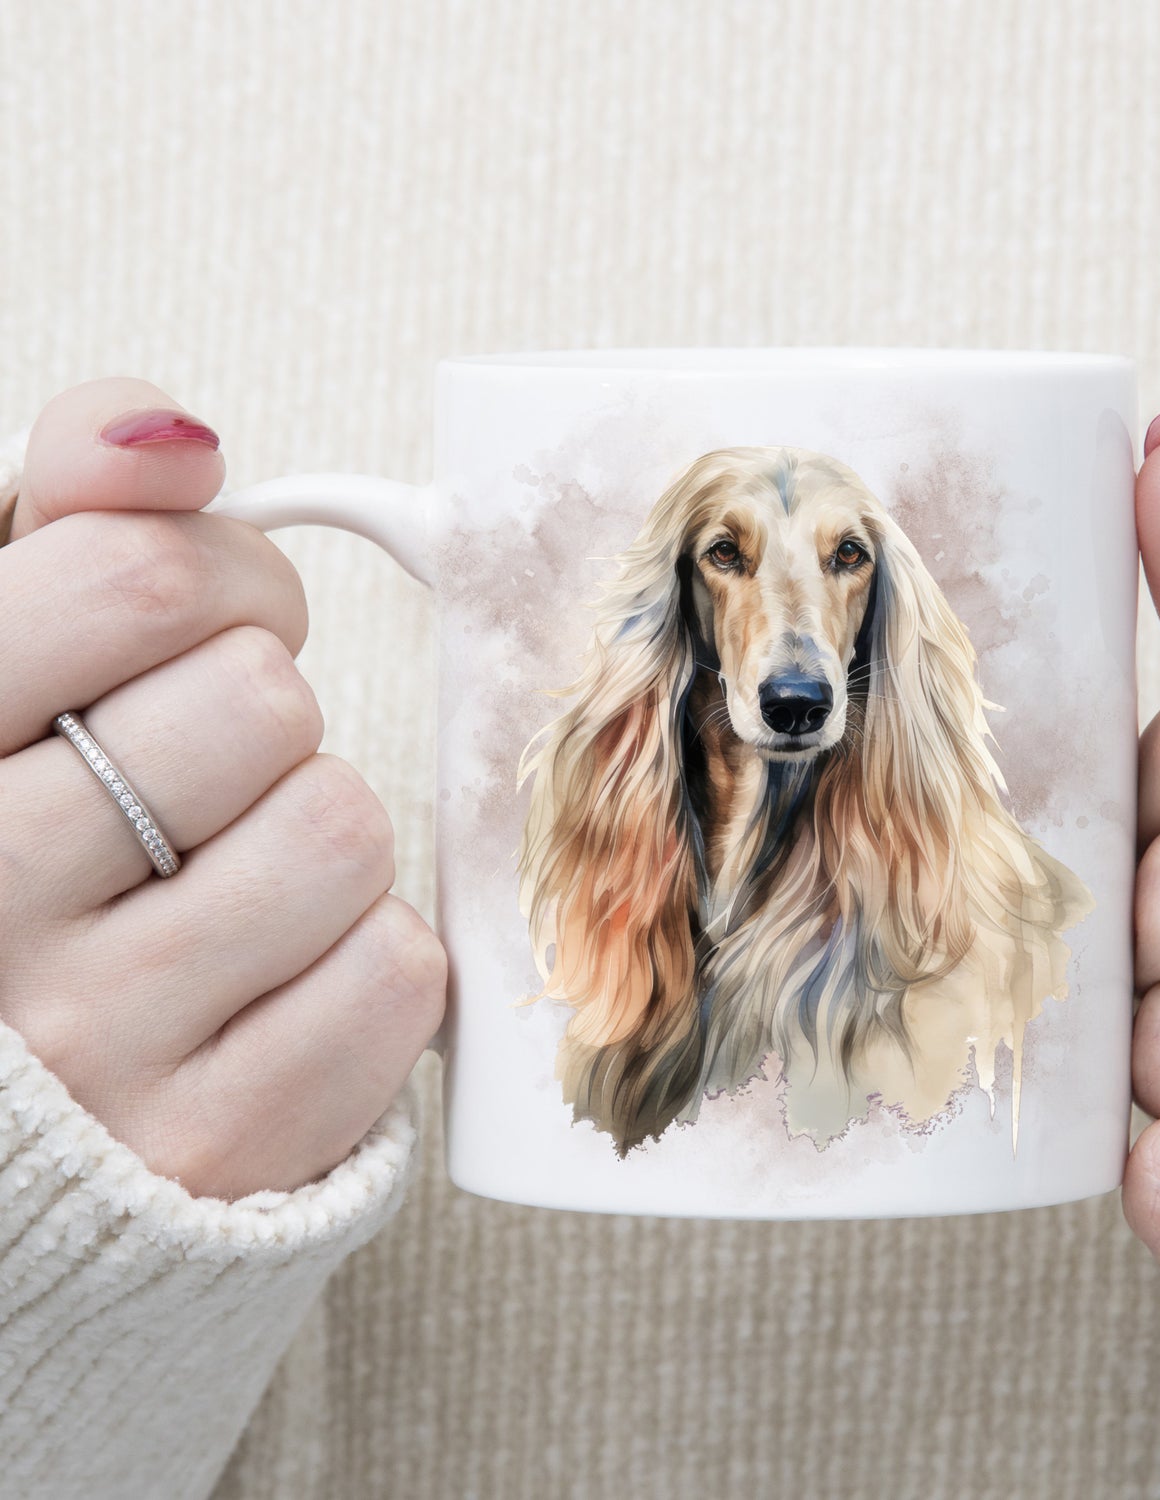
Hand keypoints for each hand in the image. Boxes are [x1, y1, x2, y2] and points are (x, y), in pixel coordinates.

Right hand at [0, 378, 444, 1198]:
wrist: (32, 1115)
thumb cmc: (31, 849)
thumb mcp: (5, 666)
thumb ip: (69, 523)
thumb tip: (172, 434)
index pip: (135, 581)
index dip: (219, 578)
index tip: (206, 622)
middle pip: (260, 701)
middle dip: (262, 713)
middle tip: (210, 770)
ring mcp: (98, 1047)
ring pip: (340, 827)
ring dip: (316, 834)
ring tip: (229, 880)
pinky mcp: (220, 1144)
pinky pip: (395, 971)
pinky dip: (364, 958)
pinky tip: (273, 979)